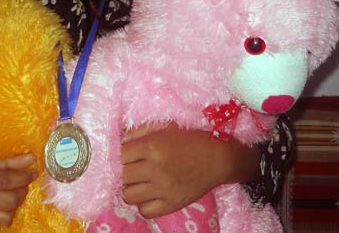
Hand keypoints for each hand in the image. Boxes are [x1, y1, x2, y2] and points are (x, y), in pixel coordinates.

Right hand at [0, 154, 35, 231]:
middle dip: (22, 192)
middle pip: (9, 201)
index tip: (32, 174)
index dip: (23, 178)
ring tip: (9, 196)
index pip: (5, 180)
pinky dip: (2, 219)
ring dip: (13, 207)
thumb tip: (31, 160)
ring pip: (6, 218)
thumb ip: (7, 162)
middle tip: (22, 185)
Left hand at [120, 123, 259, 218]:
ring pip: (129, 195)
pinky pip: (145, 211)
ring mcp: (163, 189)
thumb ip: (139, 132)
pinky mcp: (171, 204)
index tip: (123, 155)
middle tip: (132, 168)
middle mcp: (156, 169)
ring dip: (131, 188)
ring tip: (139, 181)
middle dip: (124, 171)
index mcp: (153, 146)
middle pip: (122, 175)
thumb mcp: (165, 127)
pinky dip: (143, 204)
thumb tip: (120, 141)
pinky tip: (149, 194)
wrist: (219, 159)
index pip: (120, 155)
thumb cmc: (191, 139)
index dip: (119, 155)